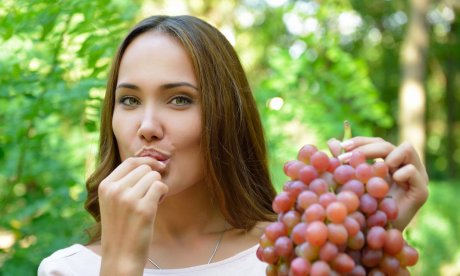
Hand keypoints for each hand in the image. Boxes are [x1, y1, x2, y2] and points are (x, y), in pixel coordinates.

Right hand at [98, 157, 167, 274]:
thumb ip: (123, 182)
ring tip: (151, 201)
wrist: (120, 255)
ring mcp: (128, 199)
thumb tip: (148, 162)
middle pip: (145, 168)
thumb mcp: (112, 201)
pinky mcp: (143, 209)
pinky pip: (161, 186)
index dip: (147, 161)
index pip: (130, 162)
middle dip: (152, 179)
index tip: (157, 166)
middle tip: (149, 195)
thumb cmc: (120, 227)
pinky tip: (157, 204)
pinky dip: (164, 193)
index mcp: (105, 186)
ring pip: (154, 177)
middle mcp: (115, 190)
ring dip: (158, 187)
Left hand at [329, 137, 428, 229]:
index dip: (359, 141)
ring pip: (407, 149)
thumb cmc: (363, 210)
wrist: (376, 237)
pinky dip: (402, 172)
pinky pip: (413, 171)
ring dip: (388, 155)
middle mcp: (402, 167)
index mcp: (387, 162)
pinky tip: (392, 180)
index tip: (342, 147)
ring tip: (378, 168)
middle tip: (348, 159)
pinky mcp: (421, 191)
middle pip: (386, 144)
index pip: (375, 143)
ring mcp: (414, 177)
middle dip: (366, 148)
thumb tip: (331, 141)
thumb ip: (345, 163)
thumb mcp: (352, 183)